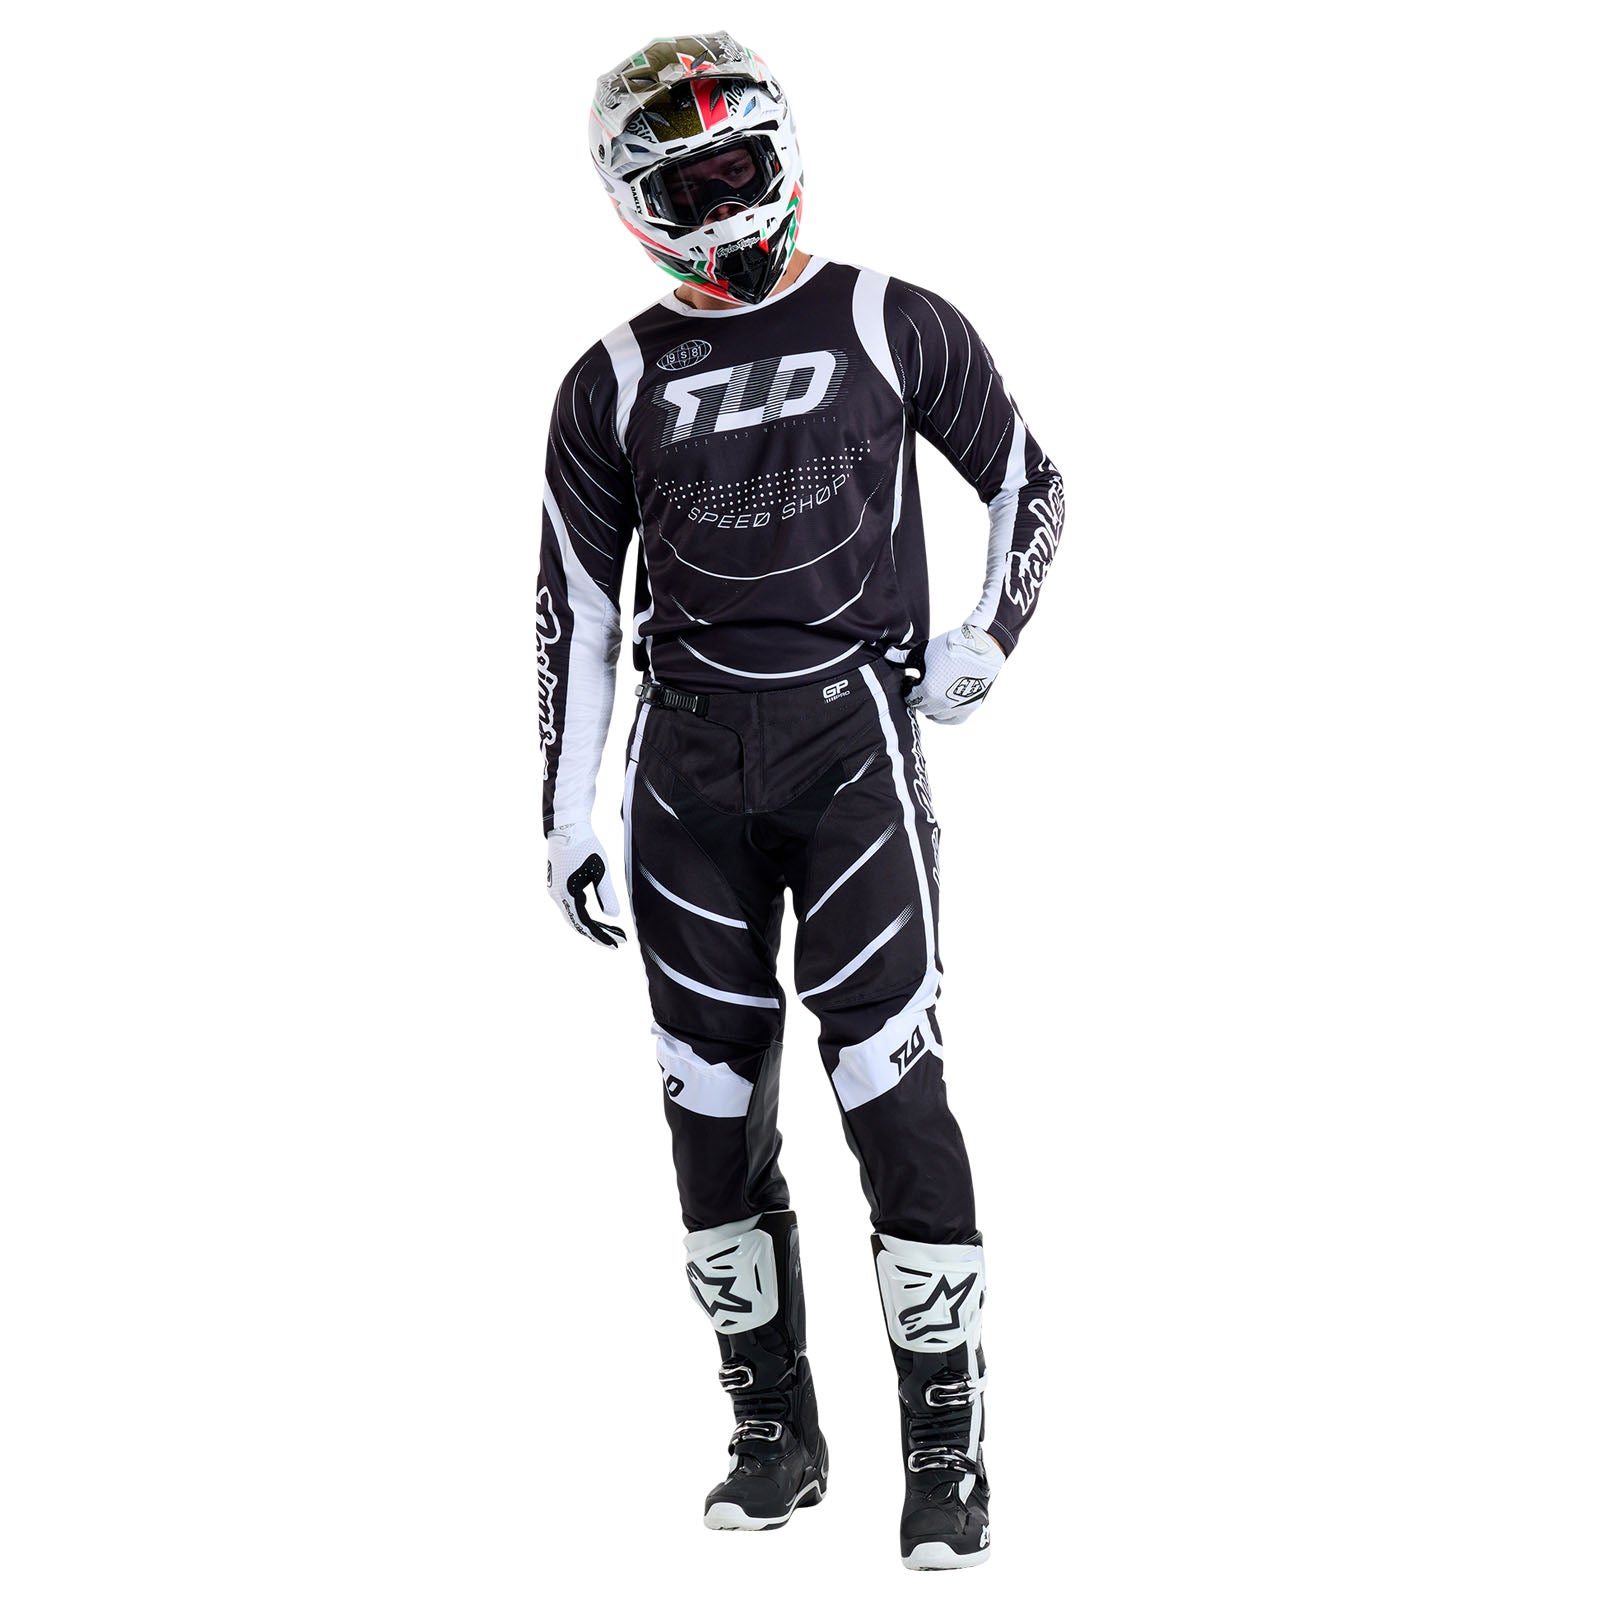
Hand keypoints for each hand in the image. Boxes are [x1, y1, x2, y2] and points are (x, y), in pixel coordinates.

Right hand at [547, 822, 625, 947]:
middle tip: (617, 941)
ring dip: (591, 924)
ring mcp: (554, 889)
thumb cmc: (585, 846)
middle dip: (597, 933)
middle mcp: (556, 895)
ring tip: (610, 931)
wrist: (567, 826)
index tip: (615, 945)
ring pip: (573, 914)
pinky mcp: (557, 883)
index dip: (600, 936)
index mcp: (566, 894)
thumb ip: (607, 895)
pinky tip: (597, 916)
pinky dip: (584, 912)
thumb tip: (613, 917)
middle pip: (577, 922)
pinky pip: (570, 904)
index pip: (584, 924)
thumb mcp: (601, 871)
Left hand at [903, 624, 1005, 724]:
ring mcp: (957, 708)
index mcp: (928, 691)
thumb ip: (904, 659)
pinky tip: (944, 705)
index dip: (909, 688)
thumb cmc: (952, 647)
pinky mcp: (970, 707)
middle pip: (923, 707)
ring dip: (932, 706)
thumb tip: (888, 656)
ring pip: (937, 716)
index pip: (910, 698)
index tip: (912, 680)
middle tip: (922, 684)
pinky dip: (946, 715)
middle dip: (920, 697)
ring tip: (934, 692)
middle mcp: (942, 704)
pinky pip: (953, 720)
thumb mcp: (924, 651)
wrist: (983, 647)